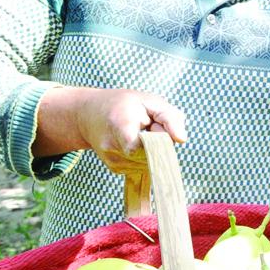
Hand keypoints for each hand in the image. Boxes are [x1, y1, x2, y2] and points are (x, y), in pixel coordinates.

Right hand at [46, 87, 188, 177]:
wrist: (87, 114)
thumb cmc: (123, 104)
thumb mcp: (149, 100)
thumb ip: (170, 117)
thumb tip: (182, 139)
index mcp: (120, 124)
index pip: (141, 146)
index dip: (156, 137)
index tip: (152, 124)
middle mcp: (112, 146)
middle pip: (152, 155)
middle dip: (159, 143)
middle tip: (149, 126)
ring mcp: (112, 160)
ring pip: (150, 163)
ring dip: (153, 150)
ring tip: (140, 133)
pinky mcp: (115, 169)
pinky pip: (143, 167)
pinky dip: (146, 156)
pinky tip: (135, 143)